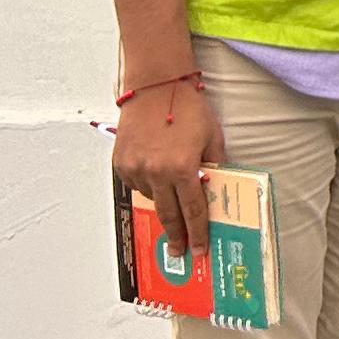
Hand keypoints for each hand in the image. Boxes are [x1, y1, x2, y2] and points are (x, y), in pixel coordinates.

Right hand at [111, 74, 224, 256]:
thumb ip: (215, 165)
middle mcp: (155, 173)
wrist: (155, 87)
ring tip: (171, 199)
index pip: (193, 210)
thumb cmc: (188, 108)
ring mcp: (134, 169)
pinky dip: (147, 185)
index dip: (198, 232)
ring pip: (151, 198)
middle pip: (168, 214)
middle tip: (180, 251)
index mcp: (182, 168)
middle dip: (176, 236)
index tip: (199, 250)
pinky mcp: (120, 163)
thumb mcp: (212, 137)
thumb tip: (217, 188)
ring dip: (163, 202)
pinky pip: (135, 184)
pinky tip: (155, 175)